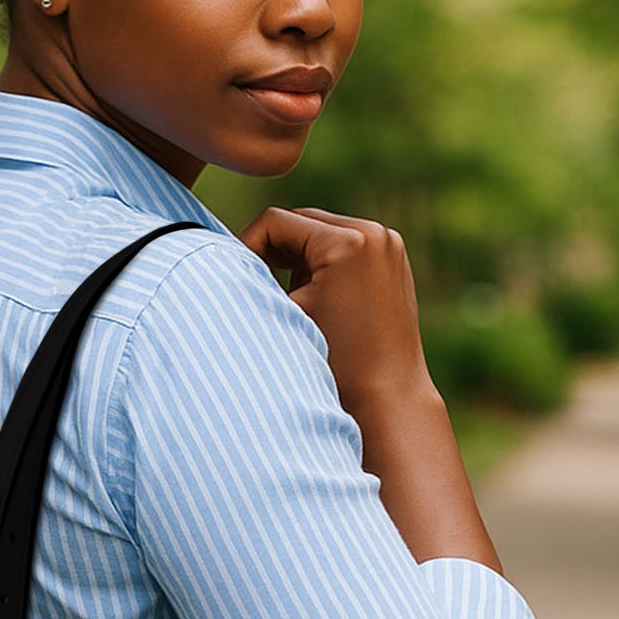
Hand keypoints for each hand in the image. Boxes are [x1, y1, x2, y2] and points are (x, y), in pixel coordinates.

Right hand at [236, 205, 437, 414]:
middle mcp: (373, 233)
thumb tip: (225, 254)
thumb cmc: (333, 366)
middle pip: (299, 221)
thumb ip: (257, 278)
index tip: (234, 276)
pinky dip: (324, 262)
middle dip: (273, 249)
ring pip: (321, 231)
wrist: (387, 397)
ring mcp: (388, 242)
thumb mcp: (285, 315)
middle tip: (256, 284)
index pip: (274, 222)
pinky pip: (345, 244)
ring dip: (298, 255)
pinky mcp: (394, 256)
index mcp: (346, 243)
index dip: (245, 245)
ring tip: (289, 296)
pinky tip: (316, 296)